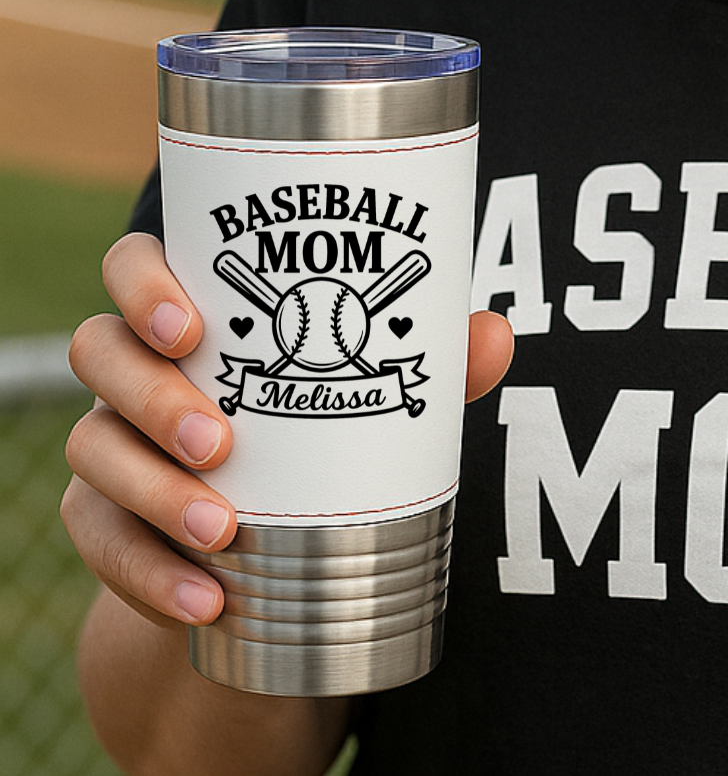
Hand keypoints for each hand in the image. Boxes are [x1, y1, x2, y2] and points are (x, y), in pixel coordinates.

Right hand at [62, 232, 514, 629]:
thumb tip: (495, 335)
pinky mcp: (105, 520)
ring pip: (94, 450)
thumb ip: (435, 361)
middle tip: (219, 442)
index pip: (132, 266)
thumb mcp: (378, 387)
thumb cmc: (323, 420)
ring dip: (152, 492)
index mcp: (192, 310)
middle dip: (154, 398)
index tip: (192, 328)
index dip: (144, 287)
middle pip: (101, 354)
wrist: (267, 540)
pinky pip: (102, 542)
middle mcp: (136, 367)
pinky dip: (148, 574)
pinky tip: (204, 599)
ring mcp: (111, 442)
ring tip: (222, 531)